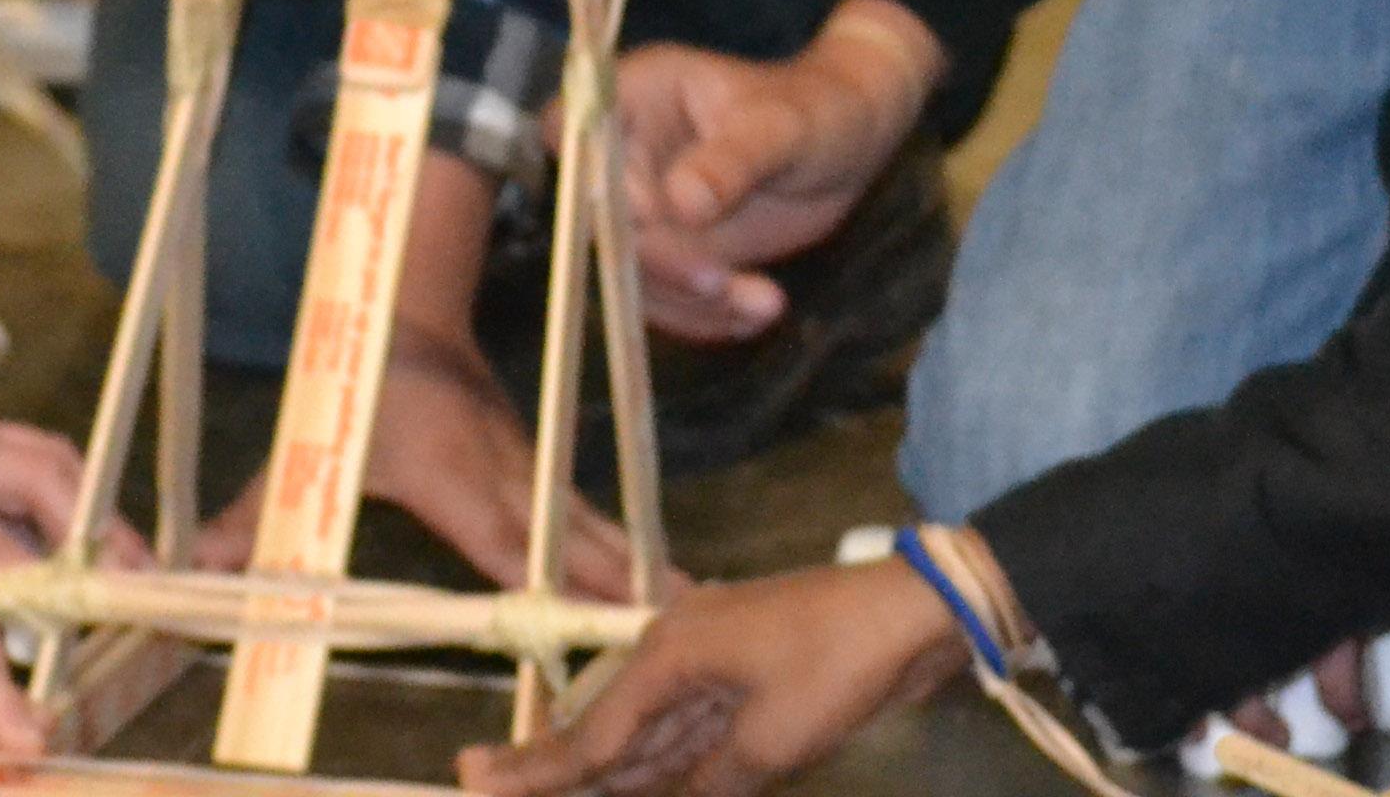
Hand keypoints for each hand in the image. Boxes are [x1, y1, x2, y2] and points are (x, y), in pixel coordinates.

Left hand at [199, 151, 654, 596]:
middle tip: (675, 622)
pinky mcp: (537, 465)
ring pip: (590, 524)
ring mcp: (527, 466)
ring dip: (635, 565)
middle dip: (621, 582)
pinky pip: (585, 515)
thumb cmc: (359, 381)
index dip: (548, 581)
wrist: (408, 305)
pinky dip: (622, 547)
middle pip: (570, 539)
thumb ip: (252, 513)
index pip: (504, 540)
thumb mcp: (308, 445)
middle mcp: (500, 474)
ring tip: (688, 605)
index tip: (589, 614)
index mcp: (450, 475)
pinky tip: (657, 581)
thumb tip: (189, 567)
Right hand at [457, 560, 961, 795]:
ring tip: (536, 786)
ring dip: (600, 768)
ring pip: (642, 731)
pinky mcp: (746, 678)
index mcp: (672, 654)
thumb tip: (683, 795)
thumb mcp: (772, 738)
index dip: (539, 772)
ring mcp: (713, 662)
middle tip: (478, 779)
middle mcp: (678, 652)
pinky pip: (685, 727)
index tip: (476, 781)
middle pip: (604, 727)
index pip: (593, 734)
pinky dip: (657, 759)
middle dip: (549, 764)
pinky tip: (627, 779)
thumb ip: (713, 780)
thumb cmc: (838, 664)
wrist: (913, 612)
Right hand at [614, 0, 937, 341]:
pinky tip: (760, 312)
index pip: (570, 130)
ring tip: (764, 304)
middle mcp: (629, 151)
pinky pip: (669, 297)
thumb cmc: (818, 110)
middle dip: (655, 259)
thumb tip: (680, 204)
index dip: (591, 179)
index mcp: (638, 94)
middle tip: (718, 282)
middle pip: (598, 217)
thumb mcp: (783, 129)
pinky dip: (711, 317)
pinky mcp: (673, 250)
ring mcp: (648, 206)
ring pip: (633, 271)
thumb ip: (731, 161)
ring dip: (691, 302)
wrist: (850, 141)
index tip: (650, 214)